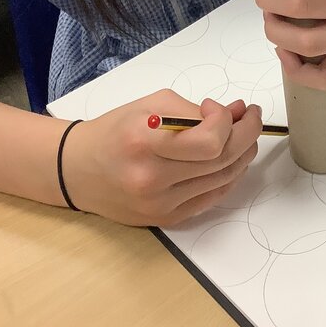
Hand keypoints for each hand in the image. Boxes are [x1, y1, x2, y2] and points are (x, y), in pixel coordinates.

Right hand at [64, 90, 261, 225]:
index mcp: (144, 143)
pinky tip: (228, 159)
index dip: (226, 122)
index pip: (209, 142)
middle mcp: (152, 179)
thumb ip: (194, 109)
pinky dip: (228, 176)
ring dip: (242, 154)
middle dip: (246, 133)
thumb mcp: (149, 107)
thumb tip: (237, 112)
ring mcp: (160, 204)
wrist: (77, 171)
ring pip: (223, 180)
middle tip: (248, 116)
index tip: (216, 108)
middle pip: (222, 161)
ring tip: (241, 134)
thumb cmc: (114, 132)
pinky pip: (212, 197)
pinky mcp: (167, 219)